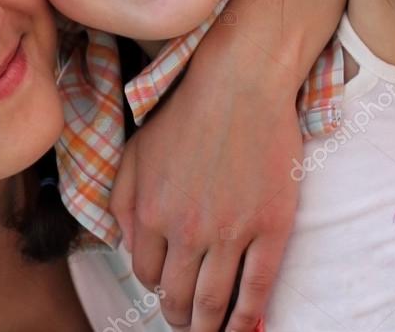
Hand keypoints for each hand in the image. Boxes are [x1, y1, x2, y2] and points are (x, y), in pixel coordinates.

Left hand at [110, 76, 300, 331]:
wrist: (239, 85)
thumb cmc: (185, 113)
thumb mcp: (135, 153)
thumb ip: (123, 203)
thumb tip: (127, 248)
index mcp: (151, 213)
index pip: (147, 273)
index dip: (157, 286)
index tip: (167, 290)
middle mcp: (187, 230)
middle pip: (179, 296)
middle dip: (180, 319)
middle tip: (186, 324)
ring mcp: (231, 232)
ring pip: (215, 300)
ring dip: (210, 326)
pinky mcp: (271, 228)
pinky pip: (258, 287)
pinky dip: (250, 316)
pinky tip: (246, 327)